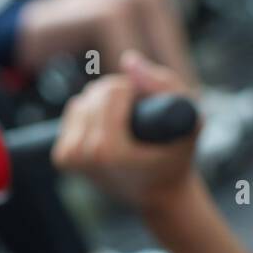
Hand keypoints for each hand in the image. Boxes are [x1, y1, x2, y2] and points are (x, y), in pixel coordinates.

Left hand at [52, 51, 200, 211]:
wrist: (158, 192)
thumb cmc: (176, 155)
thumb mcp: (190, 117)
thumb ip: (166, 85)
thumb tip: (128, 60)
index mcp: (109, 150)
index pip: (112, 91)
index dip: (137, 91)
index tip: (149, 109)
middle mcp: (83, 155)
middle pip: (96, 92)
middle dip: (121, 95)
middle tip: (139, 118)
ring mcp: (69, 157)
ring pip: (83, 99)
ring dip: (106, 103)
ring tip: (126, 126)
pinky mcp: (62, 157)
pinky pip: (74, 111)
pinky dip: (92, 113)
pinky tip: (108, 130)